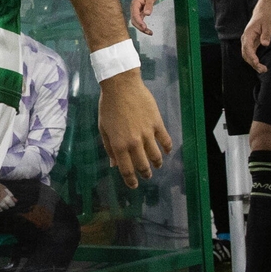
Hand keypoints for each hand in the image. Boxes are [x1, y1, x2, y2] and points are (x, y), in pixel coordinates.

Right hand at [0, 182, 16, 212]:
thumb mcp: (3, 188)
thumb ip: (9, 194)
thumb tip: (15, 201)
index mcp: (0, 190)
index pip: (7, 199)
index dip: (11, 203)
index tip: (12, 204)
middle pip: (2, 204)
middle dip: (6, 207)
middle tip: (7, 207)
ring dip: (0, 209)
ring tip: (1, 208)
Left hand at [97, 69, 171, 187]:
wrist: (121, 86)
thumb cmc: (108, 106)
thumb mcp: (103, 128)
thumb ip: (109, 147)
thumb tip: (113, 164)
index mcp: (119, 145)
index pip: (127, 169)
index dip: (131, 180)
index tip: (133, 185)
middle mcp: (134, 142)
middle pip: (143, 166)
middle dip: (146, 174)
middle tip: (147, 176)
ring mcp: (147, 133)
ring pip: (156, 156)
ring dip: (157, 163)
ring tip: (157, 165)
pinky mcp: (157, 123)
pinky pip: (166, 141)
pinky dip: (167, 148)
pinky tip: (167, 151)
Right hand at [129, 0, 158, 35]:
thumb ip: (149, 5)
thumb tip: (147, 14)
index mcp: (135, 4)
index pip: (135, 15)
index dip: (139, 22)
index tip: (144, 27)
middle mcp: (133, 9)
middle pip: (134, 20)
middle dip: (140, 27)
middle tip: (148, 32)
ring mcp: (136, 11)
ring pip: (136, 22)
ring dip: (141, 28)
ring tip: (149, 33)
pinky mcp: (139, 13)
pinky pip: (139, 21)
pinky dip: (143, 26)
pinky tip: (148, 30)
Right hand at [241, 9, 270, 72]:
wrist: (262, 15)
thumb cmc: (265, 19)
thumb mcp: (267, 26)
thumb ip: (266, 35)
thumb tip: (265, 44)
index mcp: (248, 34)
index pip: (247, 47)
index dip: (251, 56)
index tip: (257, 62)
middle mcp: (245, 39)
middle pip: (245, 54)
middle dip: (253, 63)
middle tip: (263, 69)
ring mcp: (247, 42)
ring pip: (247, 56)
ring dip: (253, 64)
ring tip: (263, 70)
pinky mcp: (251, 44)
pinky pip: (250, 54)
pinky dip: (253, 61)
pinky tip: (259, 65)